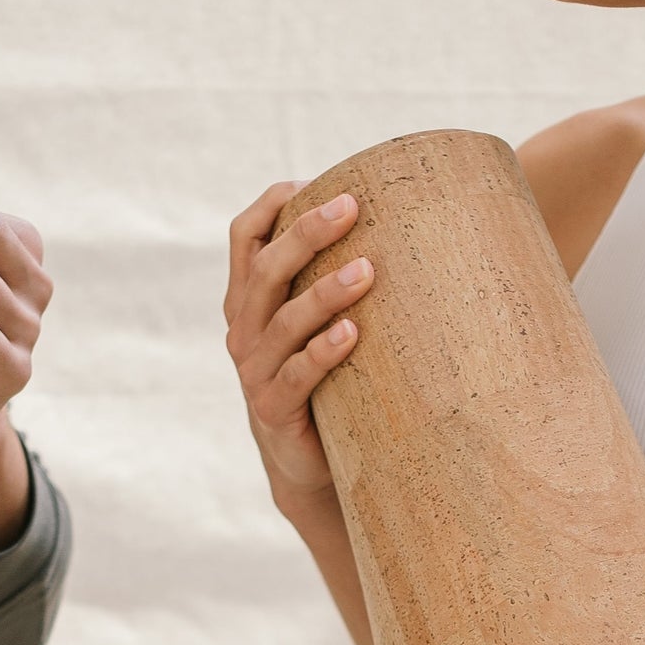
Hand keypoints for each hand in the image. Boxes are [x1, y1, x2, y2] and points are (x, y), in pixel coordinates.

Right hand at [223, 181, 375, 516]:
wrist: (303, 461)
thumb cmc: (321, 378)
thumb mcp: (313, 324)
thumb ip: (328, 279)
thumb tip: (401, 221)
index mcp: (248, 301)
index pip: (245, 237)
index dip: (272, 206)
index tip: (314, 182)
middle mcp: (243, 331)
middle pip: (265, 269)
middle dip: (306, 233)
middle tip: (351, 207)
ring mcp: (254, 372)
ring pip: (282, 321)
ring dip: (323, 292)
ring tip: (366, 271)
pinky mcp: (274, 410)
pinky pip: (297, 376)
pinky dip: (323, 353)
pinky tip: (352, 333)